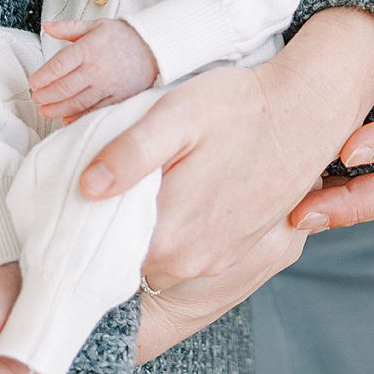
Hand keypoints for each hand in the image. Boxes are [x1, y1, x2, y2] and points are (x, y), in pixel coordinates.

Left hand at [29, 18, 158, 122]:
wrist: (155, 47)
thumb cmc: (123, 36)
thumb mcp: (96, 25)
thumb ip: (69, 28)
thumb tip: (47, 26)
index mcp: (88, 49)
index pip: (57, 66)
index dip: (41, 77)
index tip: (33, 81)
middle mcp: (96, 69)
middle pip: (63, 87)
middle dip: (45, 95)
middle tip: (36, 98)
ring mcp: (107, 86)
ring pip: (76, 102)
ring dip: (57, 109)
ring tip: (45, 110)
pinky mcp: (118, 98)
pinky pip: (94, 111)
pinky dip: (78, 117)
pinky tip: (66, 119)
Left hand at [75, 9, 373, 358]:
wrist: (306, 110)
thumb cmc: (239, 107)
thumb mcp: (175, 115)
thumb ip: (128, 154)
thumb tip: (87, 187)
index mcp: (171, 238)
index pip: (103, 261)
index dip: (82, 238)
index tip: (67, 216)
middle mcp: (193, 262)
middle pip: (127, 266)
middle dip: (107, 242)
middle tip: (91, 203)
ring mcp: (219, 260)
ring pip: (157, 264)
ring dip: (139, 241)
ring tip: (126, 201)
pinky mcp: (238, 250)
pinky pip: (187, 258)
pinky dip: (170, 239)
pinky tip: (166, 203)